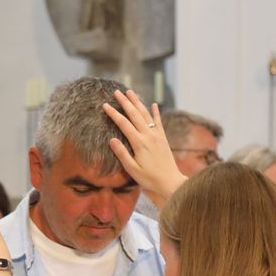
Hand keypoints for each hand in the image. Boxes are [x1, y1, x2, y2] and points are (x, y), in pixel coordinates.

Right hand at [102, 89, 187, 211]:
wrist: (170, 183)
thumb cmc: (149, 179)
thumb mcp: (132, 170)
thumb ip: (122, 154)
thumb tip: (111, 140)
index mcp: (139, 143)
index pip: (124, 124)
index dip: (113, 114)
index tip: (105, 105)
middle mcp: (149, 136)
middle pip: (135, 114)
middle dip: (125, 102)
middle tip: (116, 92)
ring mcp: (157, 136)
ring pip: (146, 114)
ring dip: (138, 102)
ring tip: (130, 92)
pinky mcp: (163, 139)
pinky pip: (158, 122)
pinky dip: (156, 112)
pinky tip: (153, 104)